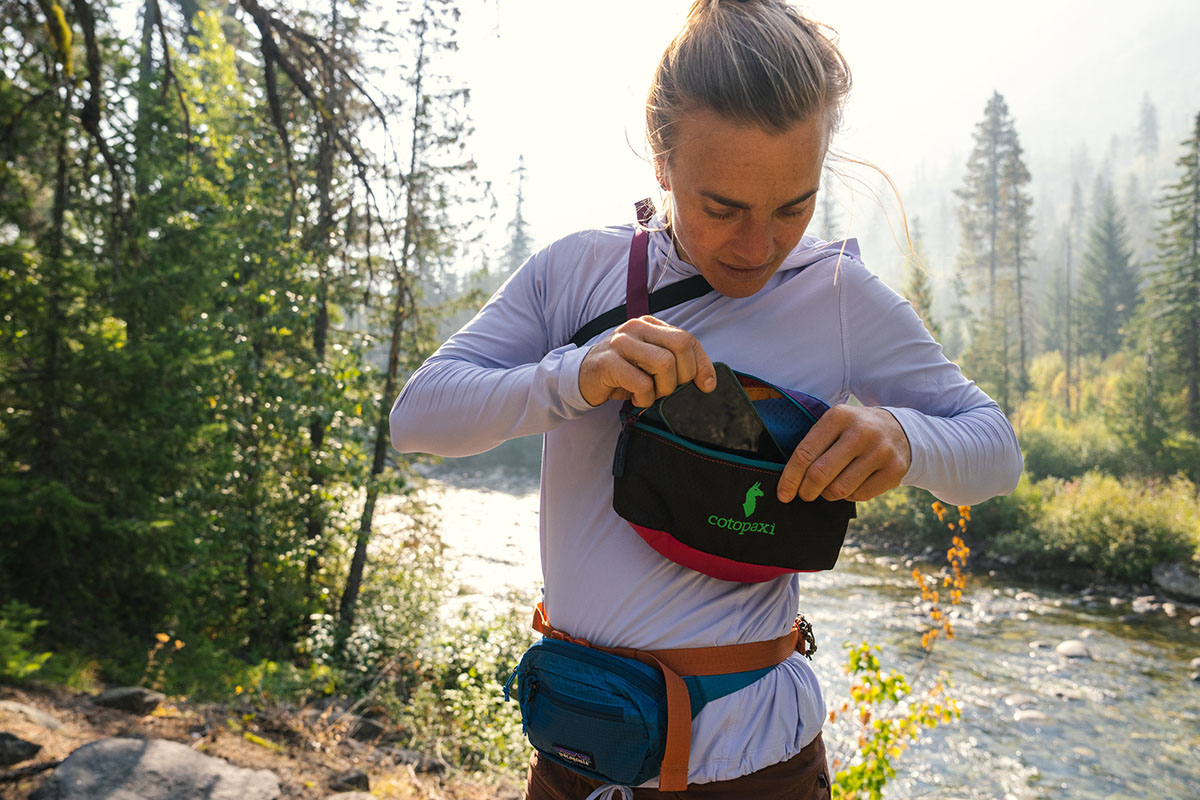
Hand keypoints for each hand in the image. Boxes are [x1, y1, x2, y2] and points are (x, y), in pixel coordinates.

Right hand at [578, 316, 716, 407]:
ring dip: (663, 388)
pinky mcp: (608, 362)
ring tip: (651, 394)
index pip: (687, 339)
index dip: (701, 364)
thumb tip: (708, 382)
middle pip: (680, 346)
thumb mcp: (650, 363)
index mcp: (649, 325)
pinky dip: (645, 397)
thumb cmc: (621, 373)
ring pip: (664, 363)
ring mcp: (620, 343)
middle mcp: (636, 327)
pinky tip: (637, 399)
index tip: (706, 385)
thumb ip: (676, 363)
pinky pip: (642, 382)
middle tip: (668, 389)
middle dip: (683, 375)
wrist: (582, 378)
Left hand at [776, 405, 910, 503]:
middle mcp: (861, 432)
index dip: (790, 478)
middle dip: (806, 491)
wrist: (900, 429)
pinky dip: (850, 496)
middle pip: (820, 474)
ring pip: (839, 489)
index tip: (783, 494)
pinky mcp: (895, 470)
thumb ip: (813, 446)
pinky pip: (860, 495)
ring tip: (829, 488)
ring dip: (828, 495)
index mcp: (839, 417)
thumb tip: (788, 482)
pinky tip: (851, 484)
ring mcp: (881, 451)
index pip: (805, 453)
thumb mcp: (835, 425)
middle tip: (805, 495)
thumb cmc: (854, 431)